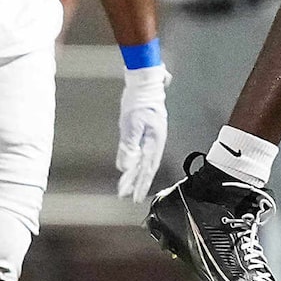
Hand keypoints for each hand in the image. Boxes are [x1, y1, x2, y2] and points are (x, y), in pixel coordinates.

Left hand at [115, 62, 169, 201]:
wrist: (145, 83)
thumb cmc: (140, 100)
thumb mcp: (132, 124)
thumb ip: (129, 147)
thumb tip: (126, 167)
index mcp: (154, 141)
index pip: (145, 168)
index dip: (139, 184)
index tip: (132, 197)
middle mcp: (155, 142)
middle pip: (146, 168)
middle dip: (138, 184)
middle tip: (129, 197)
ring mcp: (151, 137)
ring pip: (144, 161)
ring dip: (135, 175)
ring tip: (127, 186)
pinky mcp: (146, 131)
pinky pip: (141, 152)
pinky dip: (135, 163)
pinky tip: (129, 166)